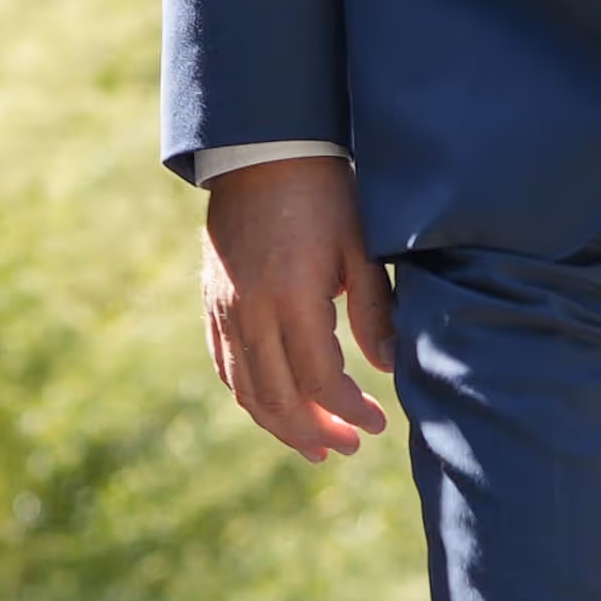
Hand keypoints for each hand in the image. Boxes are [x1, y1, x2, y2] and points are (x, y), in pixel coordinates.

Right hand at [199, 155, 401, 460]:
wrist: (261, 152)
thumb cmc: (323, 194)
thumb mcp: (361, 248)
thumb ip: (374, 312)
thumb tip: (388, 368)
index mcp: (292, 296)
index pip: (321, 380)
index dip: (350, 411)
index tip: (378, 424)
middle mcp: (250, 310)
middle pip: (279, 397)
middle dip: (316, 432)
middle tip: (349, 449)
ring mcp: (224, 309)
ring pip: (247, 390)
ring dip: (281, 425)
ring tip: (314, 445)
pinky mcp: (212, 303)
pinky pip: (225, 366)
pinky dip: (249, 396)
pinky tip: (274, 408)